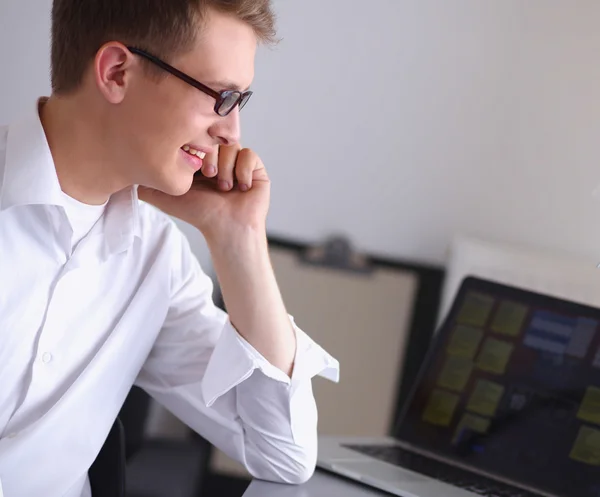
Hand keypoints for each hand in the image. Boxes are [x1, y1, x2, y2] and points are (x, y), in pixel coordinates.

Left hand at [139, 144, 269, 242]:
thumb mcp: (165, 196)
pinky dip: (242, 171)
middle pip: (214, 137)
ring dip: (226, 167)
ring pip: (232, 144)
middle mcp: (219, 158)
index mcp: (200, 159)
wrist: (226, 228)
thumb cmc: (200, 214)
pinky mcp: (255, 168)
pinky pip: (249, 154)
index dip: (194, 147)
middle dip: (211, 157)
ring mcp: (238, 162)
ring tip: (224, 187)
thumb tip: (126, 173)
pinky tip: (240, 187)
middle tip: (208, 177)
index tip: (193, 166)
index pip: (196, 136)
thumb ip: (146, 183)